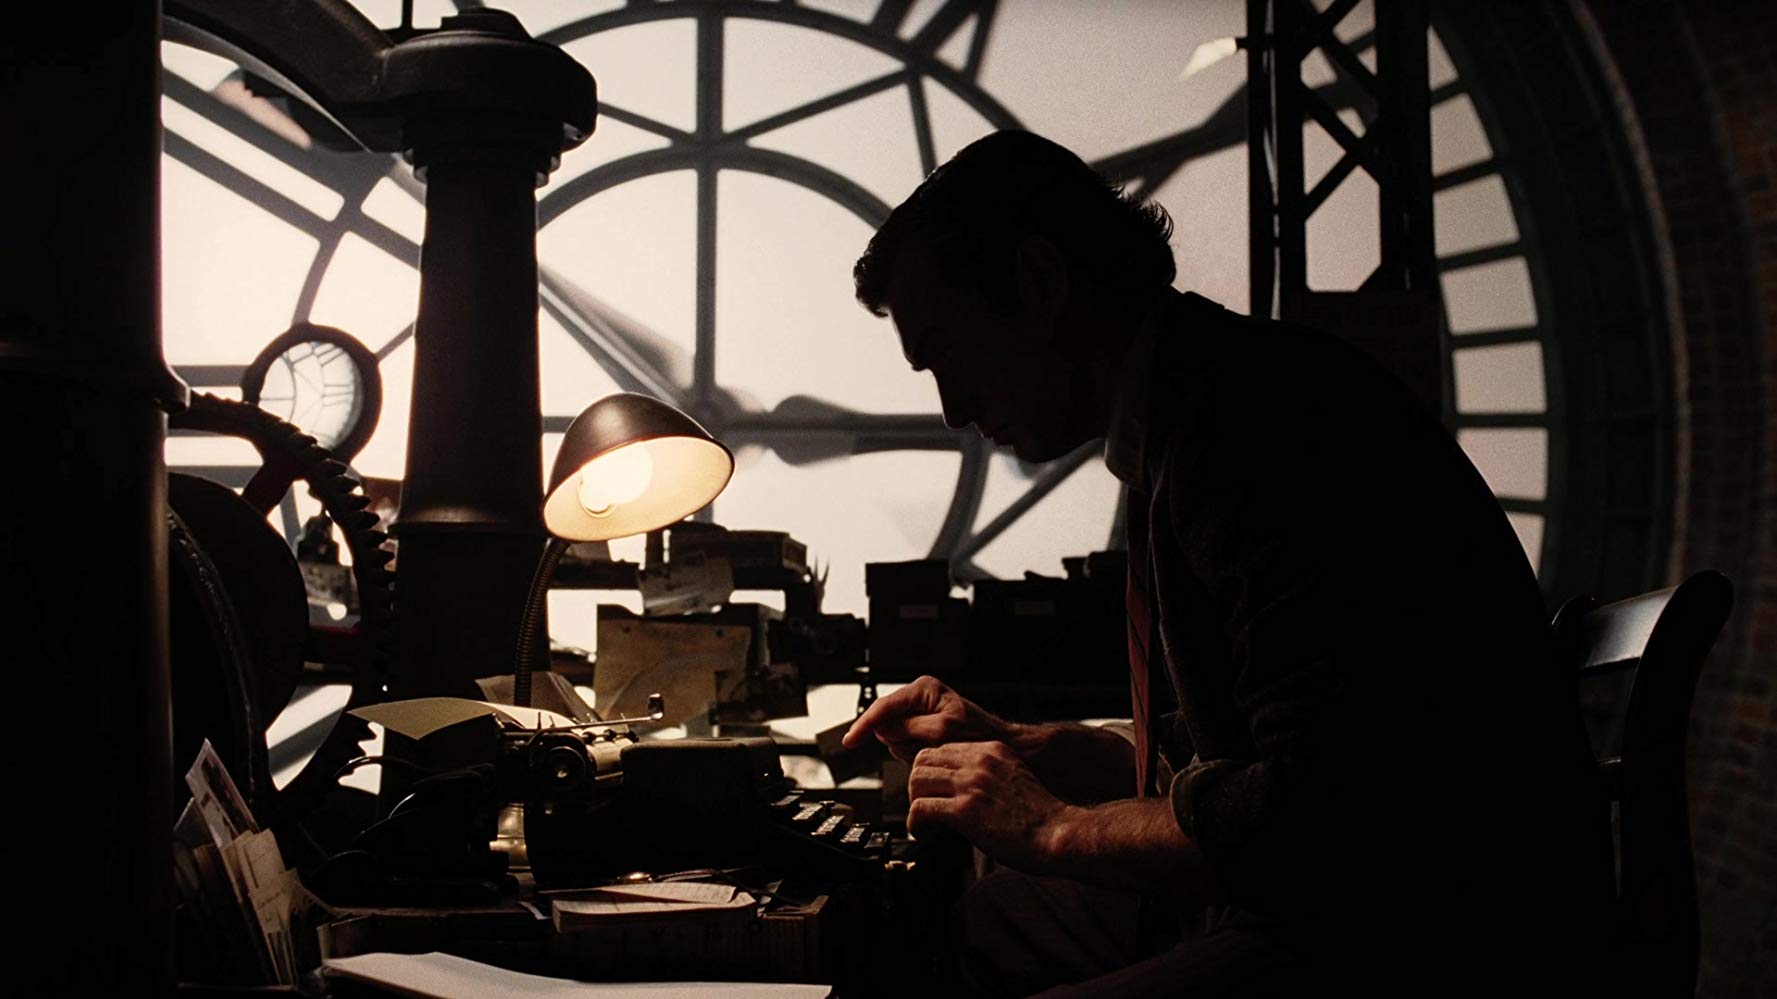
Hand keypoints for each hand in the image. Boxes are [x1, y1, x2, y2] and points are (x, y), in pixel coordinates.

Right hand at [842, 675, 1015, 762]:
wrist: (995, 745)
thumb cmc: (978, 735)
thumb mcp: (942, 731)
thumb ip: (908, 728)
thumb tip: (882, 729)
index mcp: (923, 689)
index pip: (883, 707)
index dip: (864, 725)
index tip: (850, 740)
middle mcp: (918, 697)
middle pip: (886, 723)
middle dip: (900, 740)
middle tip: (925, 746)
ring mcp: (917, 712)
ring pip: (892, 736)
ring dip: (908, 748)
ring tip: (932, 747)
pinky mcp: (918, 726)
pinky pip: (902, 743)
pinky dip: (912, 751)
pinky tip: (930, 750)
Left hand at [906, 741, 1075, 873]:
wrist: (1058, 834)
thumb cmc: (1041, 816)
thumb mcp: (1014, 778)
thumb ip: (988, 775)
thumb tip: (960, 789)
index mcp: (991, 750)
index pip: (942, 749)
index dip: (931, 772)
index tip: (932, 791)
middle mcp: (979, 761)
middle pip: (923, 760)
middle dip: (918, 785)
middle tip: (924, 806)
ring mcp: (971, 784)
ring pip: (916, 781)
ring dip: (916, 803)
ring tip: (925, 822)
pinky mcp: (965, 810)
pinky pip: (920, 809)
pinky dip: (916, 824)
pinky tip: (925, 834)